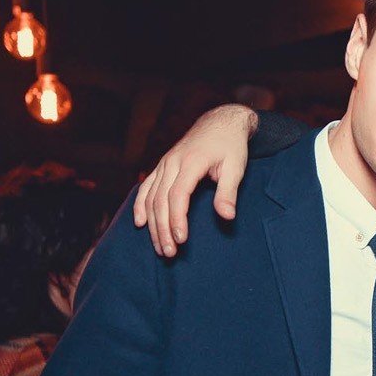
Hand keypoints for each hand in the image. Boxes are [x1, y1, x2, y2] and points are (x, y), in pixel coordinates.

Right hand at [133, 104, 257, 256]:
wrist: (220, 122)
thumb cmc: (231, 146)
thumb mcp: (236, 167)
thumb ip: (228, 192)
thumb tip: (226, 217)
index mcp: (191, 162)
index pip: (178, 195)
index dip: (177, 219)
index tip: (180, 240)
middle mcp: (172, 162)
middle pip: (161, 200)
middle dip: (162, 228)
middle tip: (168, 252)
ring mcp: (165, 163)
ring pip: (151, 196)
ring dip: (152, 223)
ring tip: (159, 246)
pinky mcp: (163, 166)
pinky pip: (146, 186)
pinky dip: (140, 205)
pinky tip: (139, 223)